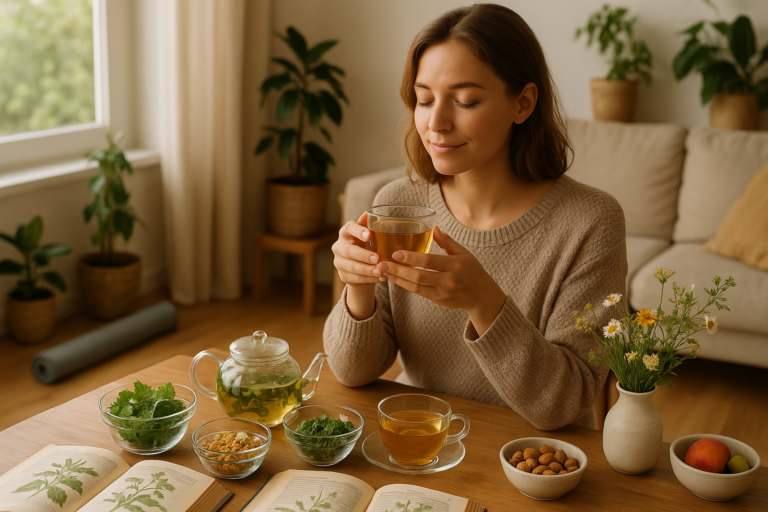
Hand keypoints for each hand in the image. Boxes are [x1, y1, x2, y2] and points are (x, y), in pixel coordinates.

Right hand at [332, 212, 383, 319]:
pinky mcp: (343, 276)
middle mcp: (339, 247)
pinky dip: (369, 279)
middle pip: (348, 251)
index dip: (358, 231)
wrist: (362, 268)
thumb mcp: (369, 237)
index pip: (349, 228)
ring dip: (367, 270)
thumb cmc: (366, 247)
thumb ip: (369, 227)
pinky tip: (381, 278)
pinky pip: (355, 278)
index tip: (369, 235)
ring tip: (381, 271)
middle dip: (364, 255)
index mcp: (346, 233)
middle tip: (378, 258)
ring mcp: (339, 262)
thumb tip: (368, 213)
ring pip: (352, 266)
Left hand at [376, 226, 505, 334]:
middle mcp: (449, 280)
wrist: (482, 297)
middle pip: (419, 276)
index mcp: (455, 265)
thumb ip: (448, 242)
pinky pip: (419, 293)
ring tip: (384, 272)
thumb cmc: (473, 271)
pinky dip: (406, 285)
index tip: (395, 253)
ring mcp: (443, 292)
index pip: (429, 261)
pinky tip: (396, 279)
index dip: (411, 258)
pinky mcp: (439, 300)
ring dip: (398, 279)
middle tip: (382, 264)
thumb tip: (434, 228)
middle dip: (398, 270)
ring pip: (416, 287)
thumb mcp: (464, 254)